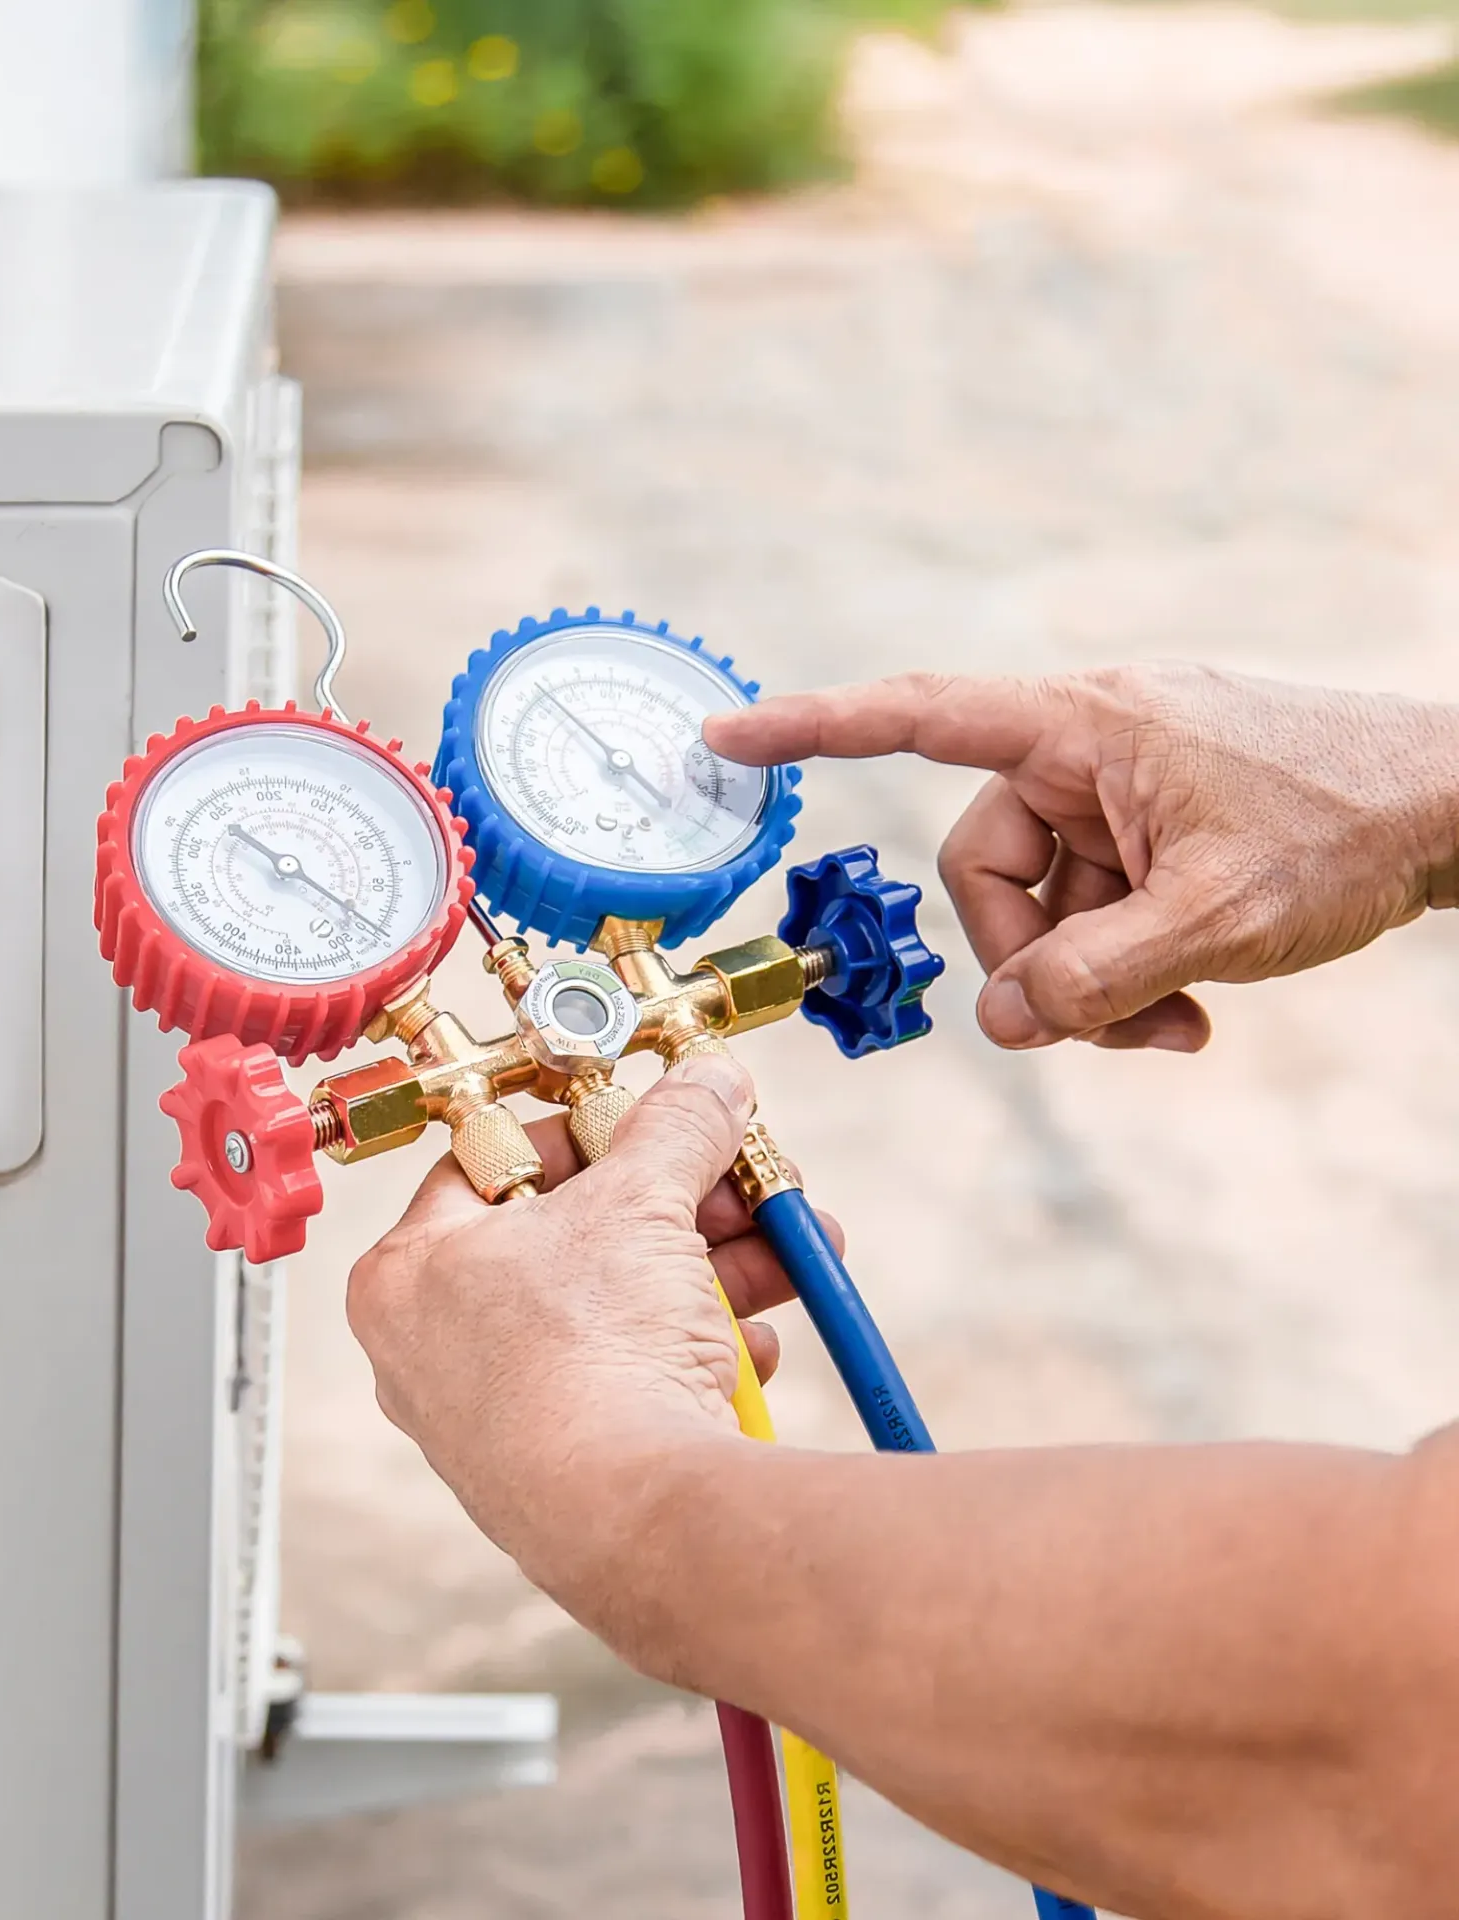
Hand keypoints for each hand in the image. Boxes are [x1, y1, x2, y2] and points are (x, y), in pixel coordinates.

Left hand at [346, 1056, 839, 1607]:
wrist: (633, 1520)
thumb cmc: (587, 1359)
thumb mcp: (642, 1202)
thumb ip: (677, 1128)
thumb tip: (709, 1083)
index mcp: (410, 1272)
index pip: (494, 1163)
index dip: (587, 1133)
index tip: (653, 1123)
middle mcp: (434, 1351)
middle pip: (571, 1240)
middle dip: (678, 1208)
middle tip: (741, 1184)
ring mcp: (494, 1420)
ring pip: (611, 1315)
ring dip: (707, 1278)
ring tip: (785, 1257)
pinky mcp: (558, 1474)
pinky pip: (627, 1387)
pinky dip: (692, 1358)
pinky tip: (751, 1350)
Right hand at [705, 664, 1458, 1050]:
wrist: (1455, 805)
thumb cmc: (1346, 821)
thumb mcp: (1215, 916)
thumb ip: (1094, 974)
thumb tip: (1003, 1022)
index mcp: (1081, 726)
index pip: (918, 717)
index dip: (812, 728)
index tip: (725, 732)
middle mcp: (1084, 749)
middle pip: (984, 868)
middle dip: (1032, 961)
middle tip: (1103, 1025)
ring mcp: (1118, 794)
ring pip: (1042, 906)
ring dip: (1092, 983)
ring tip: (1176, 1027)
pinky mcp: (1150, 831)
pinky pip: (1093, 910)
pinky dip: (1124, 969)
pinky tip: (1189, 1010)